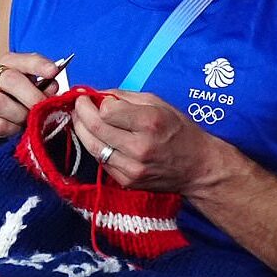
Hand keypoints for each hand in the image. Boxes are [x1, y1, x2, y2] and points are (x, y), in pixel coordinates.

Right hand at [0, 52, 61, 151]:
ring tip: (27, 120)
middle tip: (42, 107)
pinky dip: (12, 129)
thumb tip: (53, 87)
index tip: (53, 71)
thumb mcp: (30, 94)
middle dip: (31, 95)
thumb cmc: (12, 105)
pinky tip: (15, 128)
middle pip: (10, 79)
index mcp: (5, 65)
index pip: (22, 59)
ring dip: (20, 115)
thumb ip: (42, 88)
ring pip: (1, 103)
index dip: (38, 64)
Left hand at [70, 90, 217, 192]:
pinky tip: (96, 138)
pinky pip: (101, 161)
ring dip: (82, 130)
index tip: (96, 98)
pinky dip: (95, 147)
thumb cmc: (180, 131)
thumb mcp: (159, 103)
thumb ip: (126, 97)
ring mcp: (132, 167)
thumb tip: (99, 95)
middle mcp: (139, 147)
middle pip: (95, 128)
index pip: (107, 111)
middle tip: (79, 104)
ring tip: (80, 119)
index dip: (98, 102)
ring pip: (93, 147)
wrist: (197, 167)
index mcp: (150, 123)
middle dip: (81, 113)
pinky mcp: (127, 181)